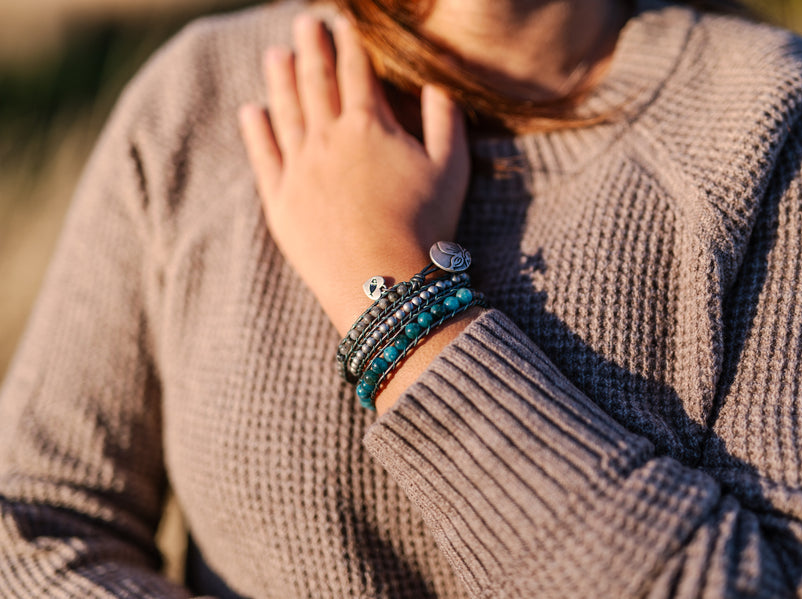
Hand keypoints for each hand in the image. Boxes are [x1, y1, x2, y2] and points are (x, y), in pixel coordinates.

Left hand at [239, 14, 469, 332]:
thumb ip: (446, 121)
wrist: (385, 282)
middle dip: (310, 46)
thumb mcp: (452, 169)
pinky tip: (251, 111)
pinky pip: (263, 156)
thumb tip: (437, 87)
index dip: (349, 43)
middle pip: (316, 81)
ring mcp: (300, 168)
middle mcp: (328, 138)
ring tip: (276, 54)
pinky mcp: (280, 200)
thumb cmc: (427, 225)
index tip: (342, 22)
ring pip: (285, 111)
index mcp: (370, 126)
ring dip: (279, 78)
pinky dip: (256, 130)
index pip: (357, 72)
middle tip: (304, 21)